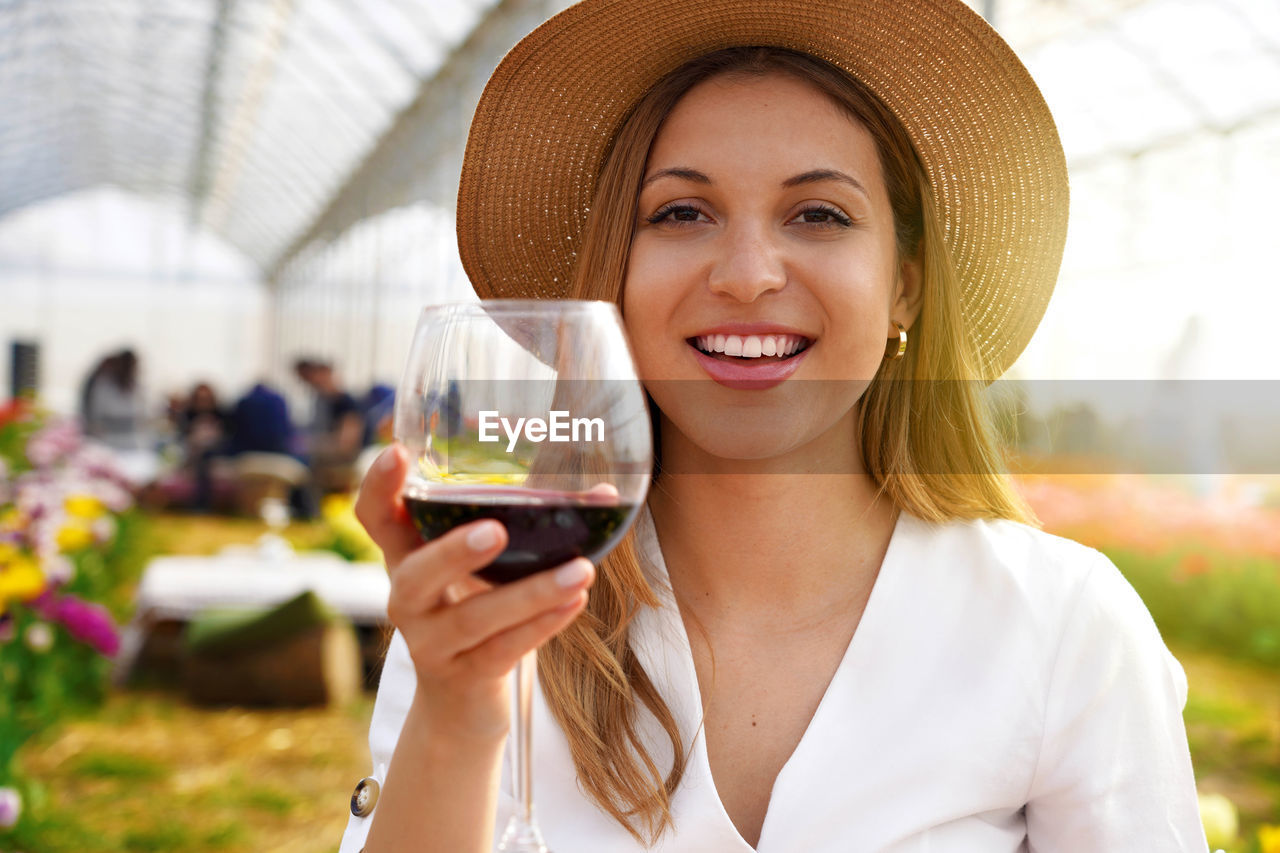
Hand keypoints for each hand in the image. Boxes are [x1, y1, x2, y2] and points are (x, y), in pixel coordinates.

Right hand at [354, 444, 594, 740]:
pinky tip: (575, 602)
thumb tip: (605, 494)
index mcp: (407, 557)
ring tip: (580, 571)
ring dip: (530, 593)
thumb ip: (526, 528)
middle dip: (452, 553)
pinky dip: (541, 625)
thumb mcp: (485, 568)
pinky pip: (502, 650)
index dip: (378, 488)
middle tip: (494, 530)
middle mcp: (408, 600)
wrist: (460, 704)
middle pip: (414, 576)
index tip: (397, 452)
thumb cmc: (479, 612)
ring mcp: (430, 643)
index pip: (375, 518)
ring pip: (473, 619)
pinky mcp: (463, 677)